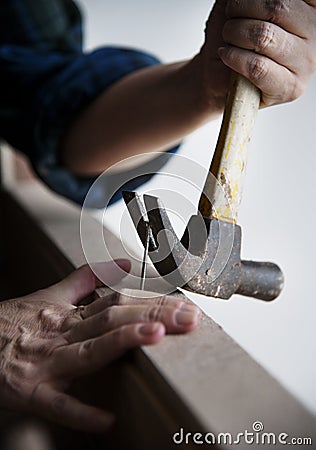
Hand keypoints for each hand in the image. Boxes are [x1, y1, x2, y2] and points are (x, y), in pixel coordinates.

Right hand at [0, 260, 199, 432]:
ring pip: (89, 349)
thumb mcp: (51, 295)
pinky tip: (107, 420)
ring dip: (123, 341)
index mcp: (70, 314)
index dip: (154, 302)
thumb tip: (123, 263)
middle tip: (189, 318)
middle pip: (112, 319)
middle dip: (154, 316)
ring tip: (156, 335)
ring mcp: (47, 362)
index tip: (186, 306)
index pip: (119, 302)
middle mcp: (62, 334)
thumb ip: (88, 279)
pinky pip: (57, 404)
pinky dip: (80, 412)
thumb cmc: (14, 323)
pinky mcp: (29, 392)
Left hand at [200, 0, 315, 106]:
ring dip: (234, 35)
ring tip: (228, 41)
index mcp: (306, 10)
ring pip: (264, 37)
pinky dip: (234, 58)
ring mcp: (305, 62)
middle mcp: (312, 34)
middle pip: (276, 8)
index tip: (237, 6)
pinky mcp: (289, 88)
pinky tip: (227, 55)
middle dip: (241, 12)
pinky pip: (257, 67)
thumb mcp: (242, 8)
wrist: (221, 79)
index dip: (253, 0)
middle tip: (229, 24)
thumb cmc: (234, 42)